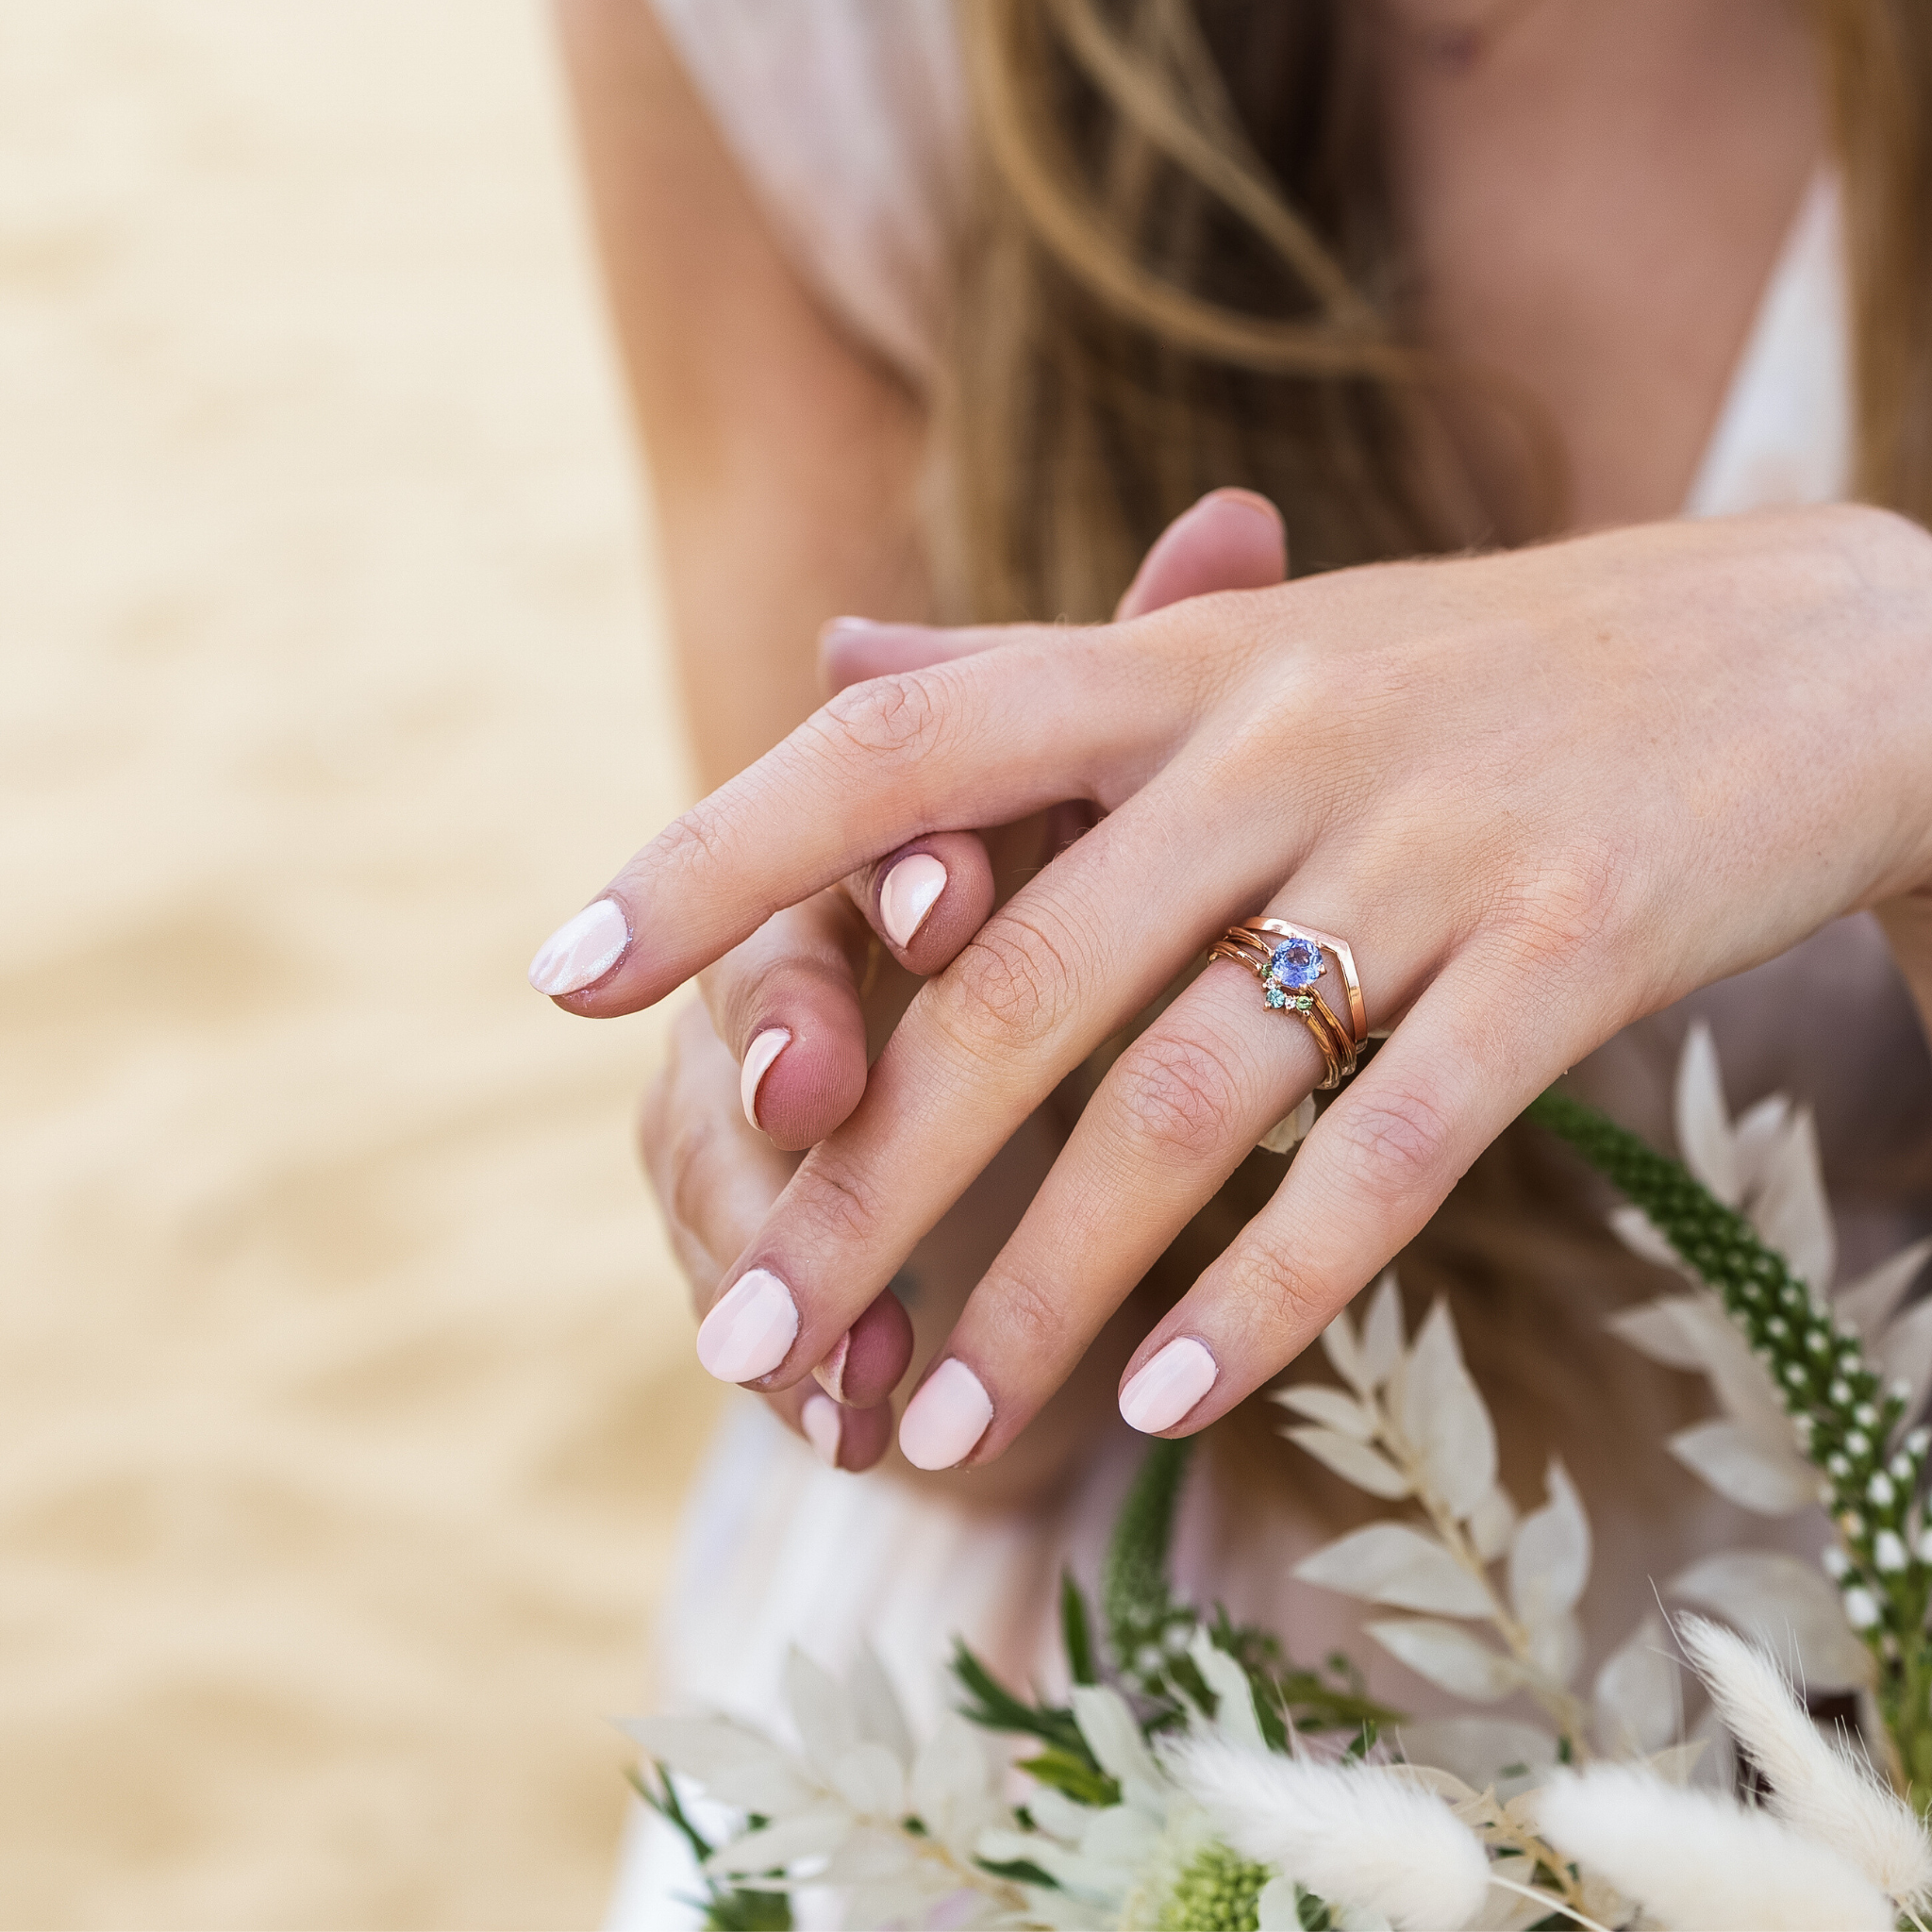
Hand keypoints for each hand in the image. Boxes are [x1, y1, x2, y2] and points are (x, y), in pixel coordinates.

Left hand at [549, 500, 1931, 1469]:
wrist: (1804, 643)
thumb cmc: (1495, 660)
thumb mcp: (1254, 636)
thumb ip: (1037, 663)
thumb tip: (838, 646)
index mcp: (1179, 656)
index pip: (895, 743)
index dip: (717, 855)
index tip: (559, 978)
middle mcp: (1280, 741)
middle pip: (1015, 981)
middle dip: (863, 1183)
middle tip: (747, 1348)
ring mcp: (1430, 847)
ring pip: (1185, 1097)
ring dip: (1043, 1285)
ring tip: (935, 1434)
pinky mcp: (1572, 952)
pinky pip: (1389, 1151)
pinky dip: (1274, 1288)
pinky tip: (1174, 1402)